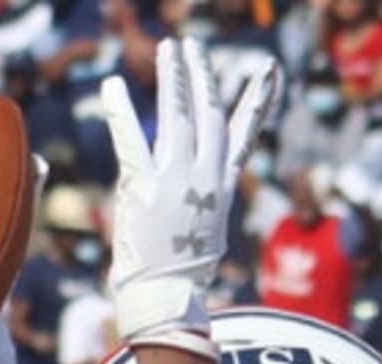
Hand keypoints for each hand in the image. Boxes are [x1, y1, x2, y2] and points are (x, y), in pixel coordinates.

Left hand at [100, 37, 277, 358]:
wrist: (167, 297)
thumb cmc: (183, 274)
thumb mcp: (208, 233)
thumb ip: (205, 201)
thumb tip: (208, 191)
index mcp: (222, 189)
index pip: (242, 135)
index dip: (257, 101)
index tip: (268, 72)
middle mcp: (204, 179)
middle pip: (209, 115)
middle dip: (203, 77)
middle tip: (194, 48)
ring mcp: (176, 181)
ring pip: (177, 117)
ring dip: (174, 79)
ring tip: (170, 50)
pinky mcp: (144, 188)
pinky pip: (131, 140)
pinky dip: (120, 110)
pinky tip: (112, 84)